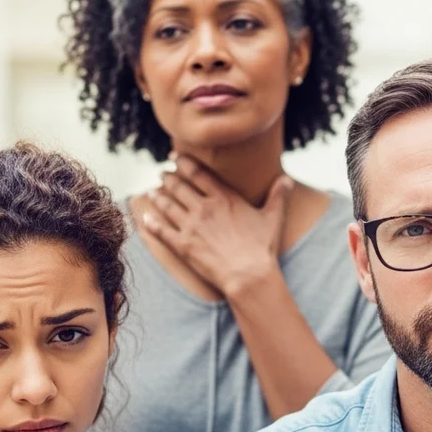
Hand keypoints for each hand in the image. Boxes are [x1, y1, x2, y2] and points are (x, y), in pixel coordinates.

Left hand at [142, 154, 293, 297]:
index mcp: (224, 197)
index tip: (174, 157)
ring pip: (167, 205)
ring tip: (153, 192)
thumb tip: (287, 179)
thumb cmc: (262, 248)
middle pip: (178, 186)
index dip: (183, 162)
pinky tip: (145, 218)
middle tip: (162, 174)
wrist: (248, 275)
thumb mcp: (273, 218)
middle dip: (168, 178)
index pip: (198, 173)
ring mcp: (191, 226)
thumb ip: (278, 196)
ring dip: (158, 197)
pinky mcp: (182, 245)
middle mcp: (204, 207)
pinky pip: (161, 230)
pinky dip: (151, 223)